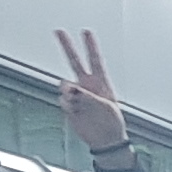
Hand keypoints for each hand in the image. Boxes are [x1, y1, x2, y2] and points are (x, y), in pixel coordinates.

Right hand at [52, 31, 129, 154]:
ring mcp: (77, 95)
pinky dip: (68, 105)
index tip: (87, 32)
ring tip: (79, 103)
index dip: (91, 46)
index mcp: (101, 83)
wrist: (105, 140)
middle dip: (67, 46)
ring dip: (69, 92)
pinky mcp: (69, 105)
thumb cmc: (112, 124)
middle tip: (59, 31)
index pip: (95, 60)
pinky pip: (63, 100)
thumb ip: (88, 96)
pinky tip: (76, 112)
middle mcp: (87, 85)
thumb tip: (72, 88)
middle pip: (75, 61)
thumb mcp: (106, 108)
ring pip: (65, 84)